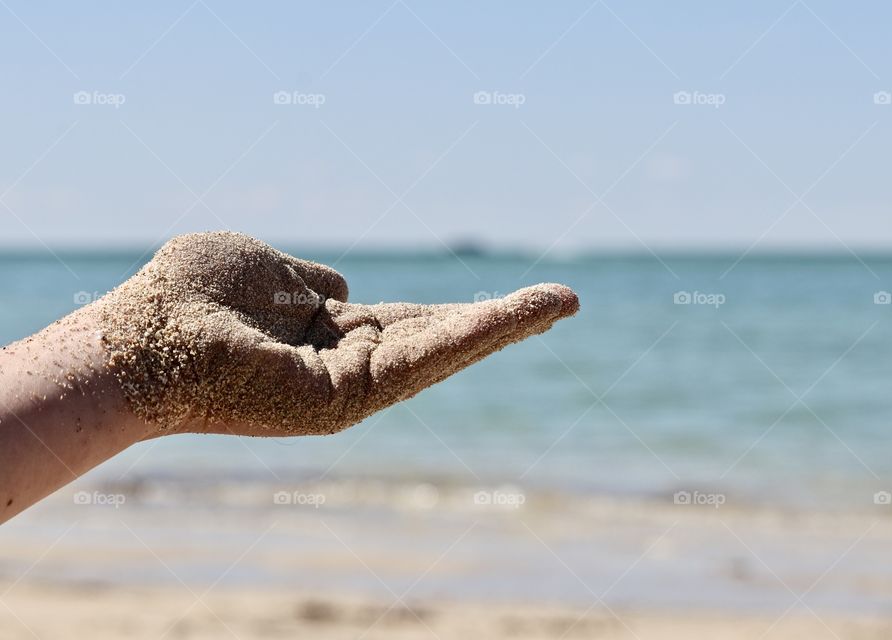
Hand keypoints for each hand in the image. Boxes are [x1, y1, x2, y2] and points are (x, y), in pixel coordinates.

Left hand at [96, 232, 578, 435]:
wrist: (137, 341)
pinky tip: (516, 318)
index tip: (508, 298)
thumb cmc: (185, 296)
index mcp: (326, 334)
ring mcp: (348, 389)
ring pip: (441, 354)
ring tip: (559, 305)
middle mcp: (345, 366)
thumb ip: (306, 278)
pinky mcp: (345, 402)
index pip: (407, 322)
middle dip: (501, 324)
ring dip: (504, 328)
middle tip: (561, 304)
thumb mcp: (257, 265)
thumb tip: (338, 288)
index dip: (456, 309)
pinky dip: (471, 338)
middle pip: (438, 341)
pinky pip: (420, 361)